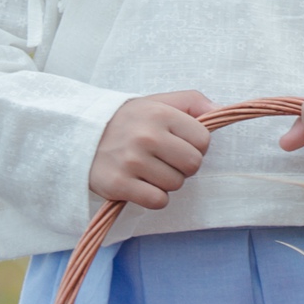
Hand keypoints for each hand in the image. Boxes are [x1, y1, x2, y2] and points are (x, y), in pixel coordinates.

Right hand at [88, 90, 213, 209]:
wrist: (82, 136)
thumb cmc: (129, 121)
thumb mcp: (159, 102)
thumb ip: (193, 102)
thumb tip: (221, 110)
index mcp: (160, 113)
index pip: (203, 140)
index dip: (195, 145)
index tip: (178, 143)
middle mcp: (146, 136)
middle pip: (193, 165)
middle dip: (183, 165)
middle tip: (164, 159)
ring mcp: (131, 161)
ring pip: (176, 184)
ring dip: (166, 181)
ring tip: (148, 169)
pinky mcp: (119, 185)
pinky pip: (158, 201)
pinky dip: (154, 197)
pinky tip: (141, 184)